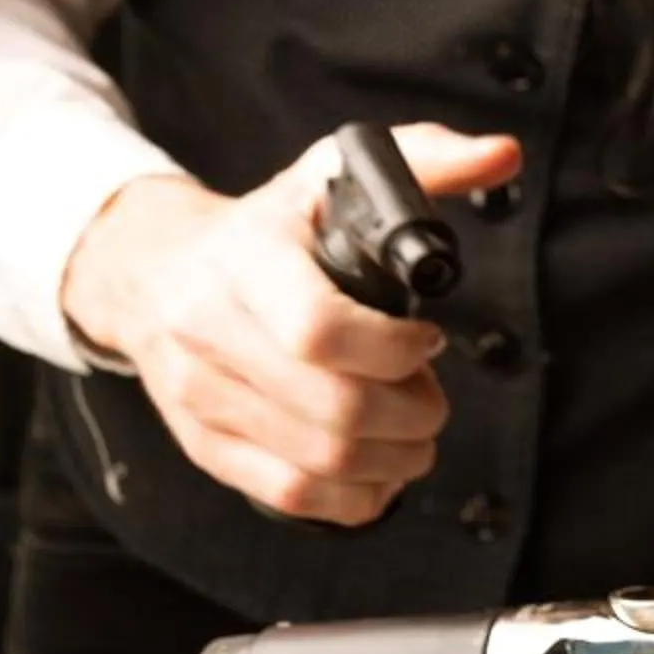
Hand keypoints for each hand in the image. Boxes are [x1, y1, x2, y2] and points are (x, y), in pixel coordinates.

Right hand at [60, 124, 522, 524]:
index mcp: (243, 261)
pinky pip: (290, 495)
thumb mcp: (332, 175)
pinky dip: (355, 498)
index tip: (427, 340)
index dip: (395, 350)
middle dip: (414, 413)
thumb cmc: (265, 229)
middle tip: (430, 394)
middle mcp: (208, 330)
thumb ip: (424, 160)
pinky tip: (380, 471)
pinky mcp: (205, 444)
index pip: (319, 330)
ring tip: (413, 430)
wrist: (153, 270)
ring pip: (321, 462)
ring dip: (396, 459)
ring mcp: (202, 394)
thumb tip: (500, 155)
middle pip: (336, 409)